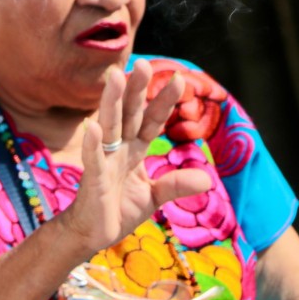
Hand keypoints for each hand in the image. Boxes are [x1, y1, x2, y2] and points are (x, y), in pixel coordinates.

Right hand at [57, 59, 213, 256]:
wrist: (91, 234)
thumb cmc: (117, 210)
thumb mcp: (154, 197)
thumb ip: (175, 185)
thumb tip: (207, 179)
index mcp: (134, 151)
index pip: (151, 122)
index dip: (164, 102)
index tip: (180, 80)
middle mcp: (118, 149)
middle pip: (129, 114)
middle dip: (136, 90)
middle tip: (143, 65)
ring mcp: (104, 161)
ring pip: (109, 126)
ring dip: (112, 102)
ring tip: (115, 78)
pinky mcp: (93, 178)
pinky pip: (93, 158)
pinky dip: (92, 143)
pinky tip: (92, 127)